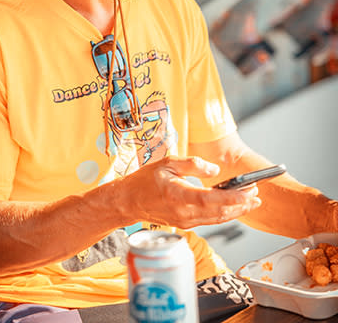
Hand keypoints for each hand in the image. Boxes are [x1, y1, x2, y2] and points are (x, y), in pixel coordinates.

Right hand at [121, 156, 260, 228]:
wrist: (130, 201)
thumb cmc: (146, 180)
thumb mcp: (168, 162)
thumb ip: (193, 164)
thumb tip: (215, 170)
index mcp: (178, 195)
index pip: (211, 199)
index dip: (232, 198)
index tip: (249, 192)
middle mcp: (184, 213)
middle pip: (219, 212)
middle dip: (241, 204)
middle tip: (257, 193)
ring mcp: (186, 221)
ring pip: (217, 219)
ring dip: (236, 211)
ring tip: (252, 200)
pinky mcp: (187, 224)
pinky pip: (210, 220)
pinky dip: (225, 214)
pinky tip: (234, 207)